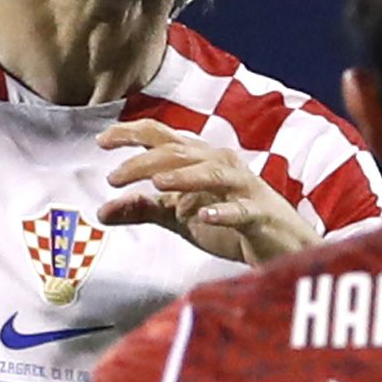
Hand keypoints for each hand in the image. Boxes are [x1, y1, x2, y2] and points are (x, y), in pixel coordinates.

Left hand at [100, 119, 307, 264]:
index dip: (131, 133)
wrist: (281, 247)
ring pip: (212, 172)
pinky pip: (241, 210)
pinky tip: (204, 215)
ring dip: (184, 176)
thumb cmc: (231, 225)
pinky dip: (223, 211)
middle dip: (145, 162)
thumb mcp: (179, 216)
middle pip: (180, 152)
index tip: (101, 141)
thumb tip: (100, 212)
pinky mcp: (260, 214)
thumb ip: (143, 209)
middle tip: (114, 178)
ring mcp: (243, 187)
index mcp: (199, 160)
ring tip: (157, 183)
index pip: (162, 137)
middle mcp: (221, 164)